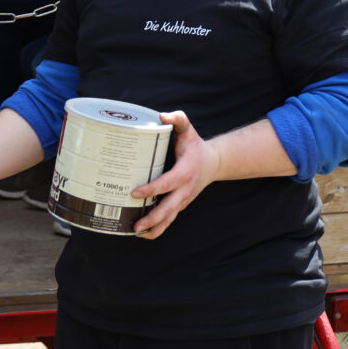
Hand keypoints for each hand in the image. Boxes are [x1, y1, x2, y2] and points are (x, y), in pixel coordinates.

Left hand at [131, 110, 219, 238]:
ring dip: (154, 228)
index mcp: (184, 173)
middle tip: (136, 224)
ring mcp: (183, 200)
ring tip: (136, 232)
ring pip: (169, 219)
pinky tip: (143, 232)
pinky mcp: (180, 205)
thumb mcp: (188, 130)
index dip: (151, 189)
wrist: (213, 163)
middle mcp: (184, 190)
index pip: (166, 184)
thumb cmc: (194, 146)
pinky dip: (158, 228)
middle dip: (152, 218)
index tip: (134, 193)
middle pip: (168, 209)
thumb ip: (178, 120)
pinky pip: (169, 219)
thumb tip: (162, 115)